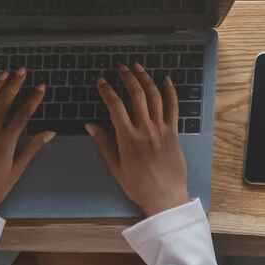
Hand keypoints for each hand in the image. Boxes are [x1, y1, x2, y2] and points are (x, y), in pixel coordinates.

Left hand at [0, 68, 55, 209]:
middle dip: (14, 85)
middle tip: (22, 71)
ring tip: (4, 74)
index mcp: (5, 142)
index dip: (33, 99)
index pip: (23, 114)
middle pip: (3, 103)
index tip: (41, 87)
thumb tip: (49, 133)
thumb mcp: (16, 171)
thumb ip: (32, 149)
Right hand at [87, 63, 188, 217]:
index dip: (107, 91)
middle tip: (120, 68)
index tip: (101, 81)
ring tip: (138, 67)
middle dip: (127, 78)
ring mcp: (161, 128)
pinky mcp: (174, 131)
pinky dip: (170, 91)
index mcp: (127, 138)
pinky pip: (173, 107)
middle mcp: (145, 129)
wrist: (165, 196)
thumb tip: (90, 125)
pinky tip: (166, 80)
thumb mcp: (115, 167)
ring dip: (145, 79)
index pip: (115, 106)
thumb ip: (104, 143)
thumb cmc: (137, 184)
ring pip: (154, 96)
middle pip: (136, 95)